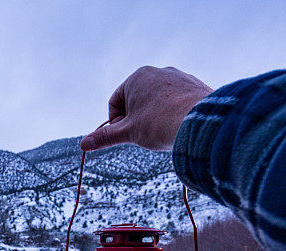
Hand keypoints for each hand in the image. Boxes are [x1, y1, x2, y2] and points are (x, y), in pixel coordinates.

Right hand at [80, 66, 212, 151]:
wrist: (201, 122)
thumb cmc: (161, 124)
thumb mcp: (128, 132)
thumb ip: (105, 137)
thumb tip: (84, 143)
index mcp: (137, 77)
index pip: (116, 101)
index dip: (117, 122)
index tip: (127, 134)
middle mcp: (158, 72)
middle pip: (137, 100)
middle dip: (137, 119)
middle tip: (145, 135)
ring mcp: (179, 77)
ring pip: (158, 101)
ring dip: (156, 117)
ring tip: (163, 131)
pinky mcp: (195, 86)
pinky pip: (177, 101)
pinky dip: (174, 114)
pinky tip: (178, 126)